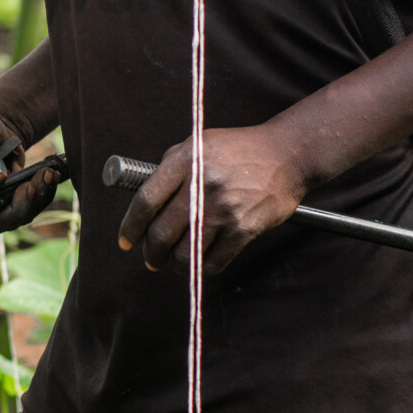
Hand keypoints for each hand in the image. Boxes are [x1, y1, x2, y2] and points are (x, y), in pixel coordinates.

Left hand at [117, 126, 308, 274]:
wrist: (286, 155)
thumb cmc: (237, 150)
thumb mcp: (198, 144)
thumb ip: (169, 167)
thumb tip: (143, 196)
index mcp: (186, 162)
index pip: (146, 200)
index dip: (130, 226)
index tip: (125, 241)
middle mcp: (202, 185)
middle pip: (162, 232)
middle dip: (151, 252)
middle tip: (151, 259)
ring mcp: (224, 208)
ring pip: (186, 251)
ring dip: (176, 264)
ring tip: (175, 263)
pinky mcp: (245, 227)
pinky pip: (214, 260)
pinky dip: (203, 267)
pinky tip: (202, 263)